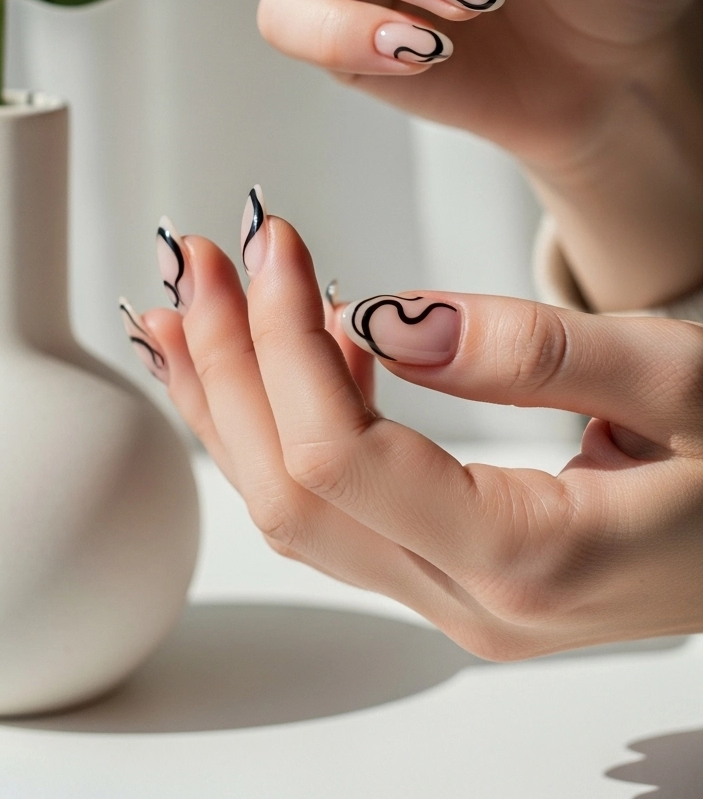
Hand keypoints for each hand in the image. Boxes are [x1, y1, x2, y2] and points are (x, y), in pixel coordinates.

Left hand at [123, 202, 702, 658]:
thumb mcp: (680, 381)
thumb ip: (535, 352)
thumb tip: (389, 317)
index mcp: (531, 556)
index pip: (339, 458)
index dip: (281, 343)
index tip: (272, 244)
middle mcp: (476, 602)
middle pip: (291, 494)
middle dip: (227, 365)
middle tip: (199, 258)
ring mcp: (461, 602)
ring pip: (298, 512)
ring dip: (232, 401)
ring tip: (193, 305)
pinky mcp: (459, 578)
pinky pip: (337, 512)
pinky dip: (283, 429)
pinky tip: (272, 358)